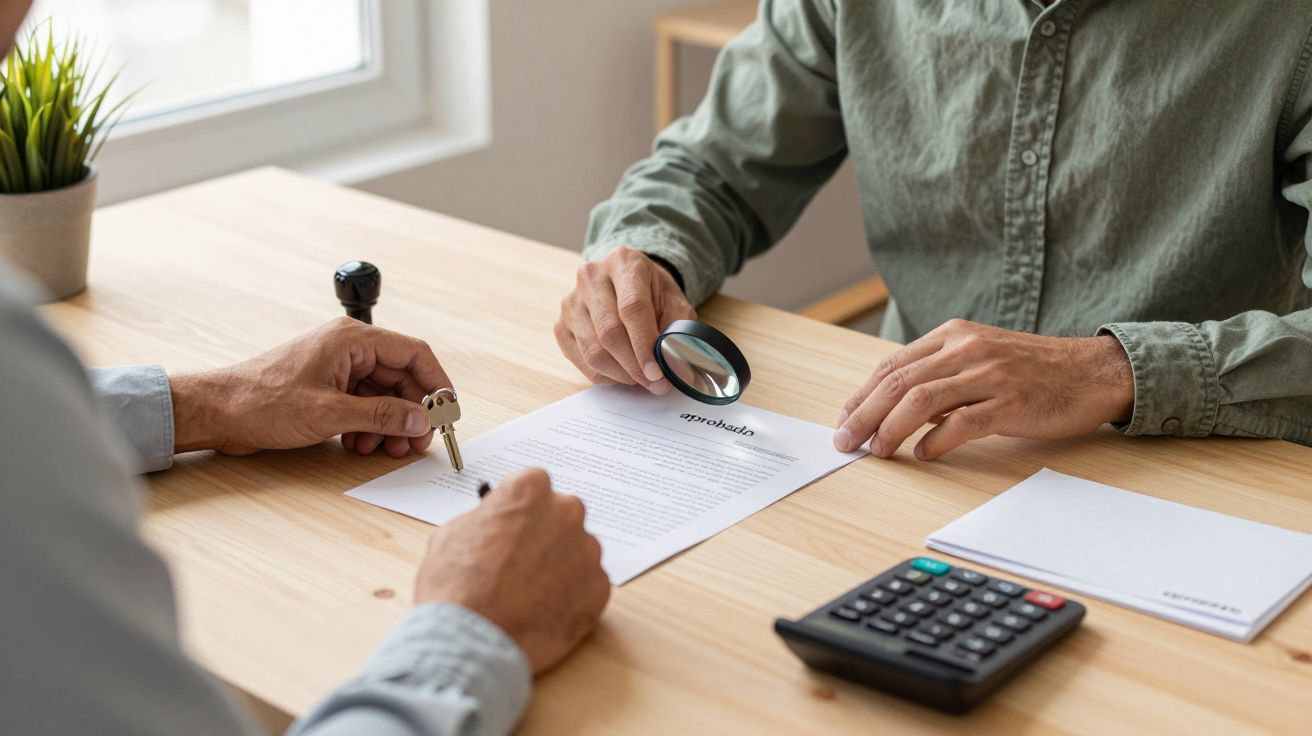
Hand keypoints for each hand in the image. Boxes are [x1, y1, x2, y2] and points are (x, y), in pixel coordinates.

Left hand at [170, 317, 450, 457]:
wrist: (218, 412)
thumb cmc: (261, 401)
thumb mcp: (329, 413)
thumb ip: (381, 415)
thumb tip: (419, 418)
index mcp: (352, 339)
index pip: (414, 354)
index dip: (437, 383)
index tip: (448, 411)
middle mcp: (349, 348)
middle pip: (402, 377)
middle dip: (412, 412)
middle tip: (417, 442)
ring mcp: (339, 367)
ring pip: (385, 395)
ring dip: (390, 424)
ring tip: (384, 449)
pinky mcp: (329, 387)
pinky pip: (365, 404)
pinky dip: (370, 426)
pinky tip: (361, 445)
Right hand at [414, 469, 609, 672]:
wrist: (470, 641)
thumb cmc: (455, 586)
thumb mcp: (453, 533)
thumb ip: (488, 518)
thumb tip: (498, 521)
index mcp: (530, 490)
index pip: (535, 486)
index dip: (522, 510)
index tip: (515, 525)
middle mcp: (566, 513)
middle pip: (562, 516)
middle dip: (546, 535)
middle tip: (523, 562)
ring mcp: (587, 551)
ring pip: (578, 551)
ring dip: (560, 566)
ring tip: (530, 594)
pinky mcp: (599, 589)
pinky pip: (588, 585)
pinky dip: (572, 596)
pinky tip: (544, 611)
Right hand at [555, 247, 695, 392]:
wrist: (628, 282)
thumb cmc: (653, 293)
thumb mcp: (675, 302)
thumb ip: (678, 331)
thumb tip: (675, 368)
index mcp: (624, 263)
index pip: (632, 308)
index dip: (644, 344)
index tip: (657, 372)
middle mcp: (591, 277)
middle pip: (609, 332)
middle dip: (634, 366)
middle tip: (653, 382)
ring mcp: (571, 301)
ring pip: (592, 350)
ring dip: (620, 374)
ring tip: (639, 378)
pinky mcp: (561, 323)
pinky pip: (580, 360)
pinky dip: (603, 374)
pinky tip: (620, 372)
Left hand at [833, 319, 1133, 460]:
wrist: (1094, 371)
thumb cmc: (1033, 369)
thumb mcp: (980, 356)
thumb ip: (940, 374)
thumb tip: (895, 408)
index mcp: (954, 336)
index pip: (893, 364)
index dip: (861, 394)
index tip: (845, 418)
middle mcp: (967, 349)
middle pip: (899, 382)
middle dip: (864, 414)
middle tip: (845, 440)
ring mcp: (990, 375)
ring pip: (922, 400)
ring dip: (891, 429)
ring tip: (876, 450)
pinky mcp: (1012, 403)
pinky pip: (963, 423)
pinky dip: (936, 441)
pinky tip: (923, 454)